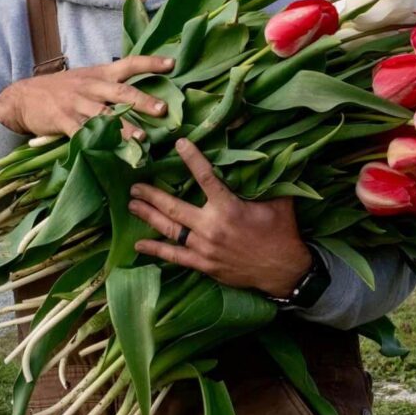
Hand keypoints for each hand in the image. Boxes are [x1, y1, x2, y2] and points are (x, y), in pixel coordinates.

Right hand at [0, 55, 174, 136]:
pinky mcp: (62, 120)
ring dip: (124, 128)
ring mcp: (76, 103)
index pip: (129, 63)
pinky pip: (81, 132)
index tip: (172, 63)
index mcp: (100, 74)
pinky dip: (95, 142)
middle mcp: (91, 86)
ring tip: (142, 138)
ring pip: (104, 115)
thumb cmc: (62, 89)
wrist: (23, 96)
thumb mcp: (87, 78)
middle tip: (163, 110)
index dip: (151, 62)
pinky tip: (108, 151)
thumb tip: (143, 93)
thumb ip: (111, 84)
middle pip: (121, 91)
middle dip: (143, 101)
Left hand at [129, 138, 313, 298]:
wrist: (283, 270)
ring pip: (169, 230)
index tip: (179, 144)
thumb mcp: (279, 200)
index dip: (191, 158)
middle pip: (174, 207)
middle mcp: (211, 227)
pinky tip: (139, 244)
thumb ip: (268, 178)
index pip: (205, 177)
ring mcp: (204, 248)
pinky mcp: (203, 264)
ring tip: (132, 205)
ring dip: (149, 216)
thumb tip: (269, 152)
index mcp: (229, 208)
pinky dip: (156, 250)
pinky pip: (174, 256)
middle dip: (152, 195)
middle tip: (134, 185)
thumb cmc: (281, 231)